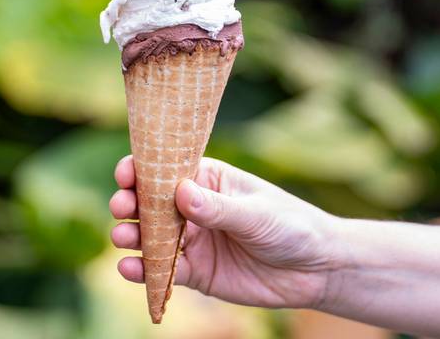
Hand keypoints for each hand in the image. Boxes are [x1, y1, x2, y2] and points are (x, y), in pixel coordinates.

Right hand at [109, 155, 339, 308]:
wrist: (315, 270)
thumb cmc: (290, 225)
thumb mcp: (256, 213)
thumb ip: (218, 208)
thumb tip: (180, 193)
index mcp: (207, 179)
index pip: (167, 168)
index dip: (142, 168)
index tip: (126, 173)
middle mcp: (193, 207)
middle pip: (150, 202)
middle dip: (131, 202)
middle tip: (123, 207)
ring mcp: (192, 240)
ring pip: (151, 236)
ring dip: (131, 235)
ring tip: (123, 237)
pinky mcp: (195, 272)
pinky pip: (164, 270)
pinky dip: (144, 270)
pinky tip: (129, 268)